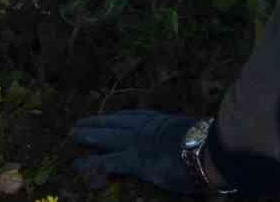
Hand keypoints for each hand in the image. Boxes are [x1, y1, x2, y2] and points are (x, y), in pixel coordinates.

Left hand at [70, 110, 201, 194]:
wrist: (205, 150)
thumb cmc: (206, 144)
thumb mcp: (192, 134)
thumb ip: (182, 136)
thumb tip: (190, 142)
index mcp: (159, 121)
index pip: (134, 116)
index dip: (118, 117)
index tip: (110, 116)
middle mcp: (144, 128)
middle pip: (114, 123)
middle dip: (97, 122)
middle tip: (80, 122)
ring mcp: (136, 143)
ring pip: (106, 137)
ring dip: (88, 134)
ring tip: (73, 134)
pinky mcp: (133, 160)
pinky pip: (106, 161)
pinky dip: (91, 162)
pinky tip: (78, 163)